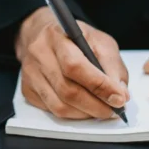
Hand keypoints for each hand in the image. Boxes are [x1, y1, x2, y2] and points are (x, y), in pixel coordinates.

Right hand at [15, 7, 129, 119]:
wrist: (40, 34)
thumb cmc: (72, 37)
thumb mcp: (99, 40)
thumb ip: (112, 65)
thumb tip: (120, 94)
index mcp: (57, 37)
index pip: (75, 66)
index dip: (100, 86)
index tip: (119, 98)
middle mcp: (39, 55)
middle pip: (68, 90)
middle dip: (96, 106)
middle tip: (113, 110)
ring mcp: (30, 74)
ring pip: (59, 106)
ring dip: (85, 113)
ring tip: (100, 109)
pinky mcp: (28, 90)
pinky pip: (52, 111)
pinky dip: (73, 114)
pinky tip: (83, 107)